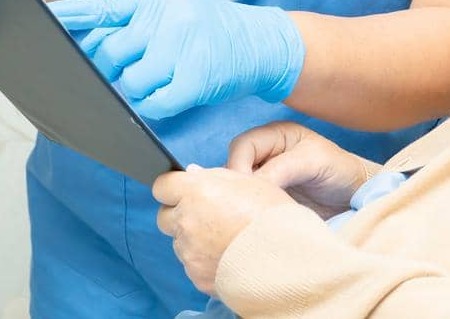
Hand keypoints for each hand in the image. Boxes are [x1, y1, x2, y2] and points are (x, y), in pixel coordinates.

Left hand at [51, 0, 304, 120]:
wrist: (262, 42)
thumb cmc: (211, 31)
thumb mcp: (174, 12)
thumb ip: (134, 25)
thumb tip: (87, 48)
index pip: (101, 7)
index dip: (69, 17)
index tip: (40, 20)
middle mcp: (166, 16)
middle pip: (108, 53)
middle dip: (103, 72)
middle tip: (112, 77)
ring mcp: (182, 45)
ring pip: (130, 82)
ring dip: (134, 92)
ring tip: (155, 83)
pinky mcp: (196, 76)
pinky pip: (155, 103)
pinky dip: (154, 106)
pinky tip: (166, 97)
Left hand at [153, 165, 297, 295]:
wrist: (287, 259)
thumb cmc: (274, 216)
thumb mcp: (250, 182)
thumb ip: (215, 176)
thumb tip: (193, 174)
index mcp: (197, 191)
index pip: (162, 185)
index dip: (173, 187)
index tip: (182, 190)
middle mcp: (187, 220)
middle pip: (164, 216)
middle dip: (179, 214)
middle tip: (205, 215)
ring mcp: (189, 251)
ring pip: (179, 242)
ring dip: (193, 238)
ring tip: (225, 238)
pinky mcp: (196, 275)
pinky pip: (192, 264)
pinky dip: (204, 260)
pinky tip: (228, 255)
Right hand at [226, 121, 369, 218]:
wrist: (357, 198)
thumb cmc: (340, 170)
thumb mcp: (314, 161)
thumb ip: (281, 168)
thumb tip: (250, 186)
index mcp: (275, 135)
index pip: (242, 147)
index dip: (237, 167)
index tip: (245, 191)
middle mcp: (265, 155)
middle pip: (234, 166)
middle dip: (237, 185)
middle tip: (244, 206)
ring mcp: (265, 179)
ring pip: (239, 187)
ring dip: (241, 200)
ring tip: (249, 215)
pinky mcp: (267, 201)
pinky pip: (248, 204)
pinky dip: (248, 211)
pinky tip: (254, 222)